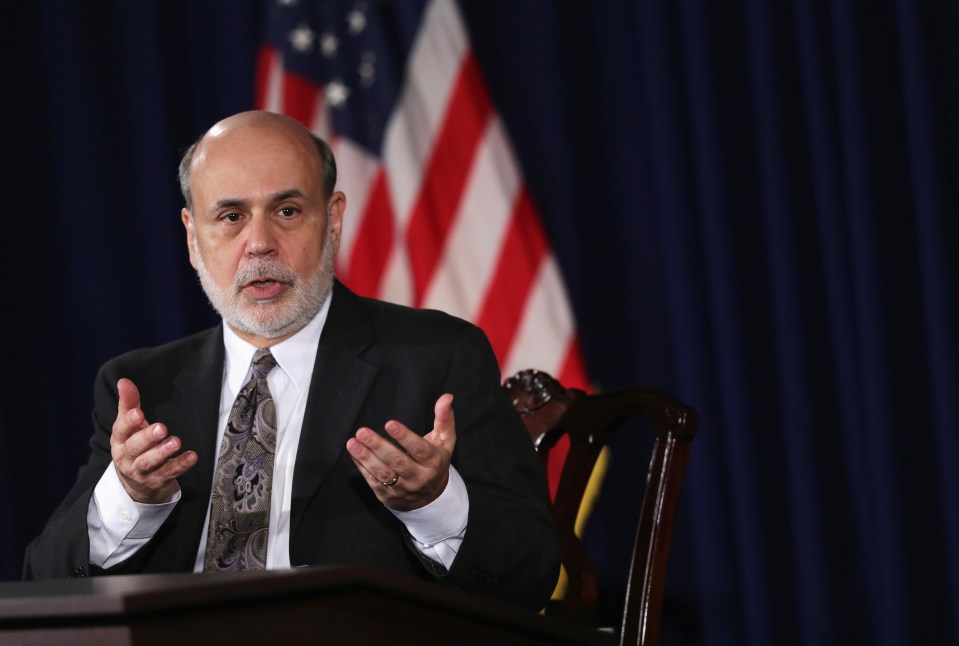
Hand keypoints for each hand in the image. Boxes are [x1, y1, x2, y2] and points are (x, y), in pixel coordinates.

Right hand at [110, 378, 196, 503]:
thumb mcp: (129, 427)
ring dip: (163, 452)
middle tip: (162, 428)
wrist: (135, 485)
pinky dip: (180, 465)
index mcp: (119, 441)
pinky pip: (169, 473)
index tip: (138, 413)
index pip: (121, 430)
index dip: (129, 422)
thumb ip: (128, 404)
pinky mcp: (157, 481)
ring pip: (149, 462)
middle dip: (147, 437)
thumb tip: (124, 381)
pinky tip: (192, 456)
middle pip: (135, 447)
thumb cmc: (133, 447)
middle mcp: (127, 457)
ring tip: (176, 442)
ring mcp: (141, 472)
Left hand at [346, 394, 455, 511]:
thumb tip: (446, 397)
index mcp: (433, 461)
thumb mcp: (445, 440)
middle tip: (363, 432)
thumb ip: (444, 418)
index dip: (404, 437)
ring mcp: (403, 488)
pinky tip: (354, 453)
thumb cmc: (436, 460)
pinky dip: (362, 467)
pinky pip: (373, 481)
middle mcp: (419, 477)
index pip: (419, 449)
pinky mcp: (388, 496)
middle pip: (397, 461)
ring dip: (366, 457)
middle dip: (379, 446)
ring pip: (383, 473)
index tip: (389, 424)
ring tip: (353, 443)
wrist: (430, 497)